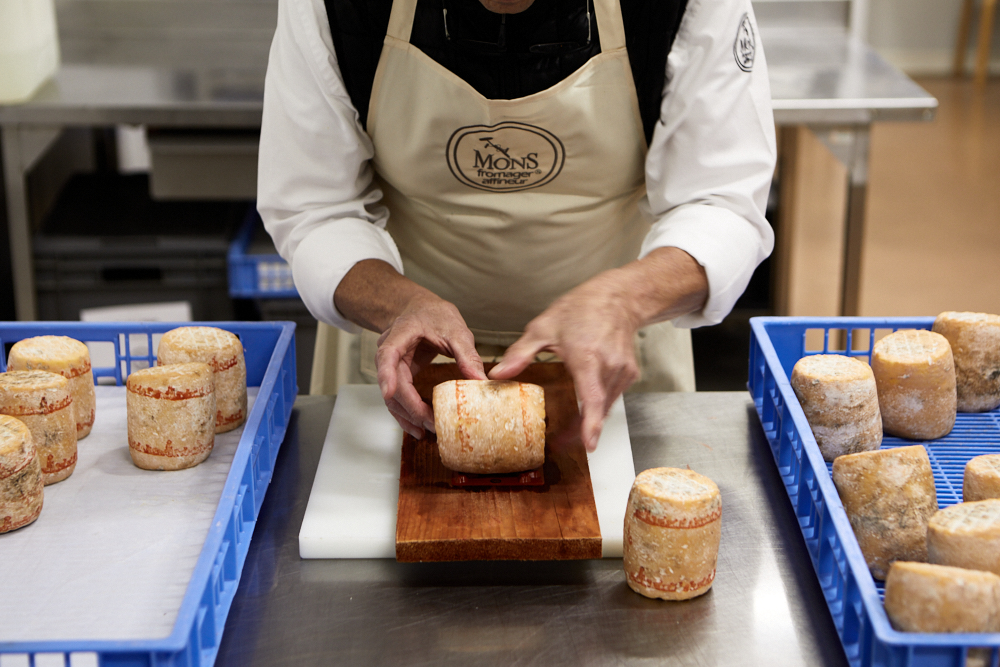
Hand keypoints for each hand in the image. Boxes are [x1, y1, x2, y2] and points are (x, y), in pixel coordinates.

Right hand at [376, 293, 485, 438]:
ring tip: (426, 431)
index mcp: (400, 334)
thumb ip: (467, 354)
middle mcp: (390, 351)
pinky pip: (398, 398)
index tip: (389, 392)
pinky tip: (418, 426)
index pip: (387, 354)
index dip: (386, 374)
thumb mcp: (456, 330)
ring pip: (392, 396)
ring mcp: (391, 366)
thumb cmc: (435, 315)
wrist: (421, 310)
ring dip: (407, 415)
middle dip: (410, 407)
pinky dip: (407, 413)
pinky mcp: (398, 376)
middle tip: (431, 423)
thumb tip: (480, 380)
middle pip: (392, 384)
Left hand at [489, 248, 707, 451]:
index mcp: (587, 356)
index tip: (589, 444)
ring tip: (571, 431)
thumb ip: (520, 354)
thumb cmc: (581, 308)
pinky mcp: (630, 373)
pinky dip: (600, 403)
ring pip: (606, 405)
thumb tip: (497, 374)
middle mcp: (609, 366)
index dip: (591, 424)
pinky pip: (613, 396)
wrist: (617, 297)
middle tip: (561, 443)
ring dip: (590, 418)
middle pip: (597, 408)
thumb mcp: (543, 327)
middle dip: (581, 430)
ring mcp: (623, 370)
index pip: (592, 397)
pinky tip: (587, 404)